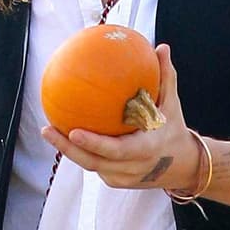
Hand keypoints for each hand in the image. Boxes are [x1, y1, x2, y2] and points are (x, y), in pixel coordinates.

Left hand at [41, 44, 202, 193]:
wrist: (182, 166)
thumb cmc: (174, 129)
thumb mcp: (172, 104)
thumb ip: (166, 78)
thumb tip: (161, 47)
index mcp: (146, 149)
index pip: (116, 150)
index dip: (94, 143)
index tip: (74, 131)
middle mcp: (132, 167)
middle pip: (93, 162)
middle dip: (67, 148)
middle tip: (47, 129)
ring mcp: (121, 178)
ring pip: (89, 164)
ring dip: (67, 150)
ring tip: (48, 131)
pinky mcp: (114, 182)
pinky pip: (93, 165)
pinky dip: (78, 151)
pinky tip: (62, 136)